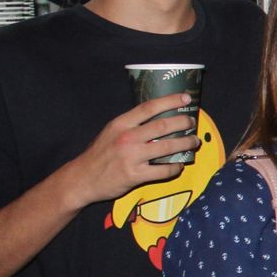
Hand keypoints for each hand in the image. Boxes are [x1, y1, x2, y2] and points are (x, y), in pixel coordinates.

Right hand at [64, 93, 199, 206]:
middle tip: (192, 122)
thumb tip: (158, 117)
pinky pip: (163, 170)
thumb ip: (131, 125)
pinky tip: (179, 165)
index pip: (149, 107)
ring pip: (168, 147)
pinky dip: (175, 167)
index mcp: (121, 123)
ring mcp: (132, 157)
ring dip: (185, 143)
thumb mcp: (111, 132)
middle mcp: (127, 138)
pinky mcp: (135, 175)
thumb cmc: (99, 154)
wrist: (82, 179)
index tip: (186, 98)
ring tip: (194, 141)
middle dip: (183, 122)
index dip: (170, 101)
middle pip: (163, 125)